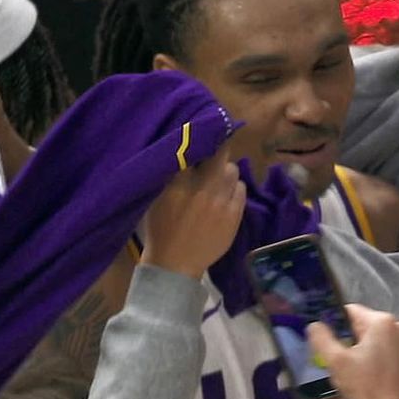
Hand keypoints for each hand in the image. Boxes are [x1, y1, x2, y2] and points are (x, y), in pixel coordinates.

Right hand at [139, 148, 245, 278]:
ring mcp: (221, 202)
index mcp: (179, 183)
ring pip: (233, 170)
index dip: (200, 138)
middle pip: (220, 154)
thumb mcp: (157, 197)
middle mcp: (203, 189)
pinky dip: (234, 187)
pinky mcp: (234, 215)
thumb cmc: (160, 229)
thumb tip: (186, 149)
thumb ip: (171, 173)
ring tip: (217, 179)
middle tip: (213, 150)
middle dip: (218, 148)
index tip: (200, 134)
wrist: (174, 264)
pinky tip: (225, 194)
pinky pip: (241, 189)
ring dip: (225, 171)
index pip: (194, 148)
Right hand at [308, 303, 398, 398]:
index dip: (333, 325)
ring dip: (353, 354)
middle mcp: (397, 326)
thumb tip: (314, 324)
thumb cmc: (364, 386)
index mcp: (382, 321)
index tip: (324, 342)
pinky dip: (366, 361)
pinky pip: (379, 351)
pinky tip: (354, 378)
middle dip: (344, 343)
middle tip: (331, 362)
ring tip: (342, 374)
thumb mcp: (336, 361)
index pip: (350, 312)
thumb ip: (321, 338)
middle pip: (359, 327)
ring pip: (368, 341)